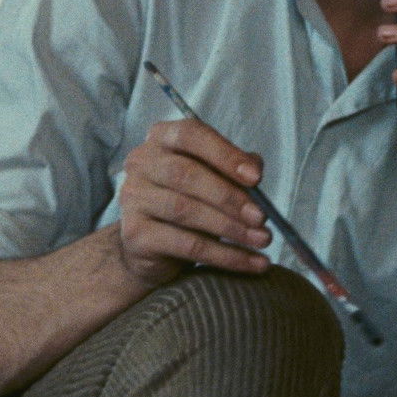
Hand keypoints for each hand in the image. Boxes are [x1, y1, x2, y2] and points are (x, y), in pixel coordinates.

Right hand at [116, 119, 271, 284]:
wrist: (152, 247)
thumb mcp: (215, 178)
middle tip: (261, 216)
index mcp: (162, 138)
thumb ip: (235, 168)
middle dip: (230, 197)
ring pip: (186, 211)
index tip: (256, 177)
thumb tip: (255, 170)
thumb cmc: (190, 201)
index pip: (191, 135)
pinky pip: (186, 245)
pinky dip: (225, 255)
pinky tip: (251, 262)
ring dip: (231, 228)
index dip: (225, 155)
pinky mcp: (135, 234)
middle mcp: (141, 163)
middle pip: (186, 175)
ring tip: (262, 239)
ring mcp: (133, 198)